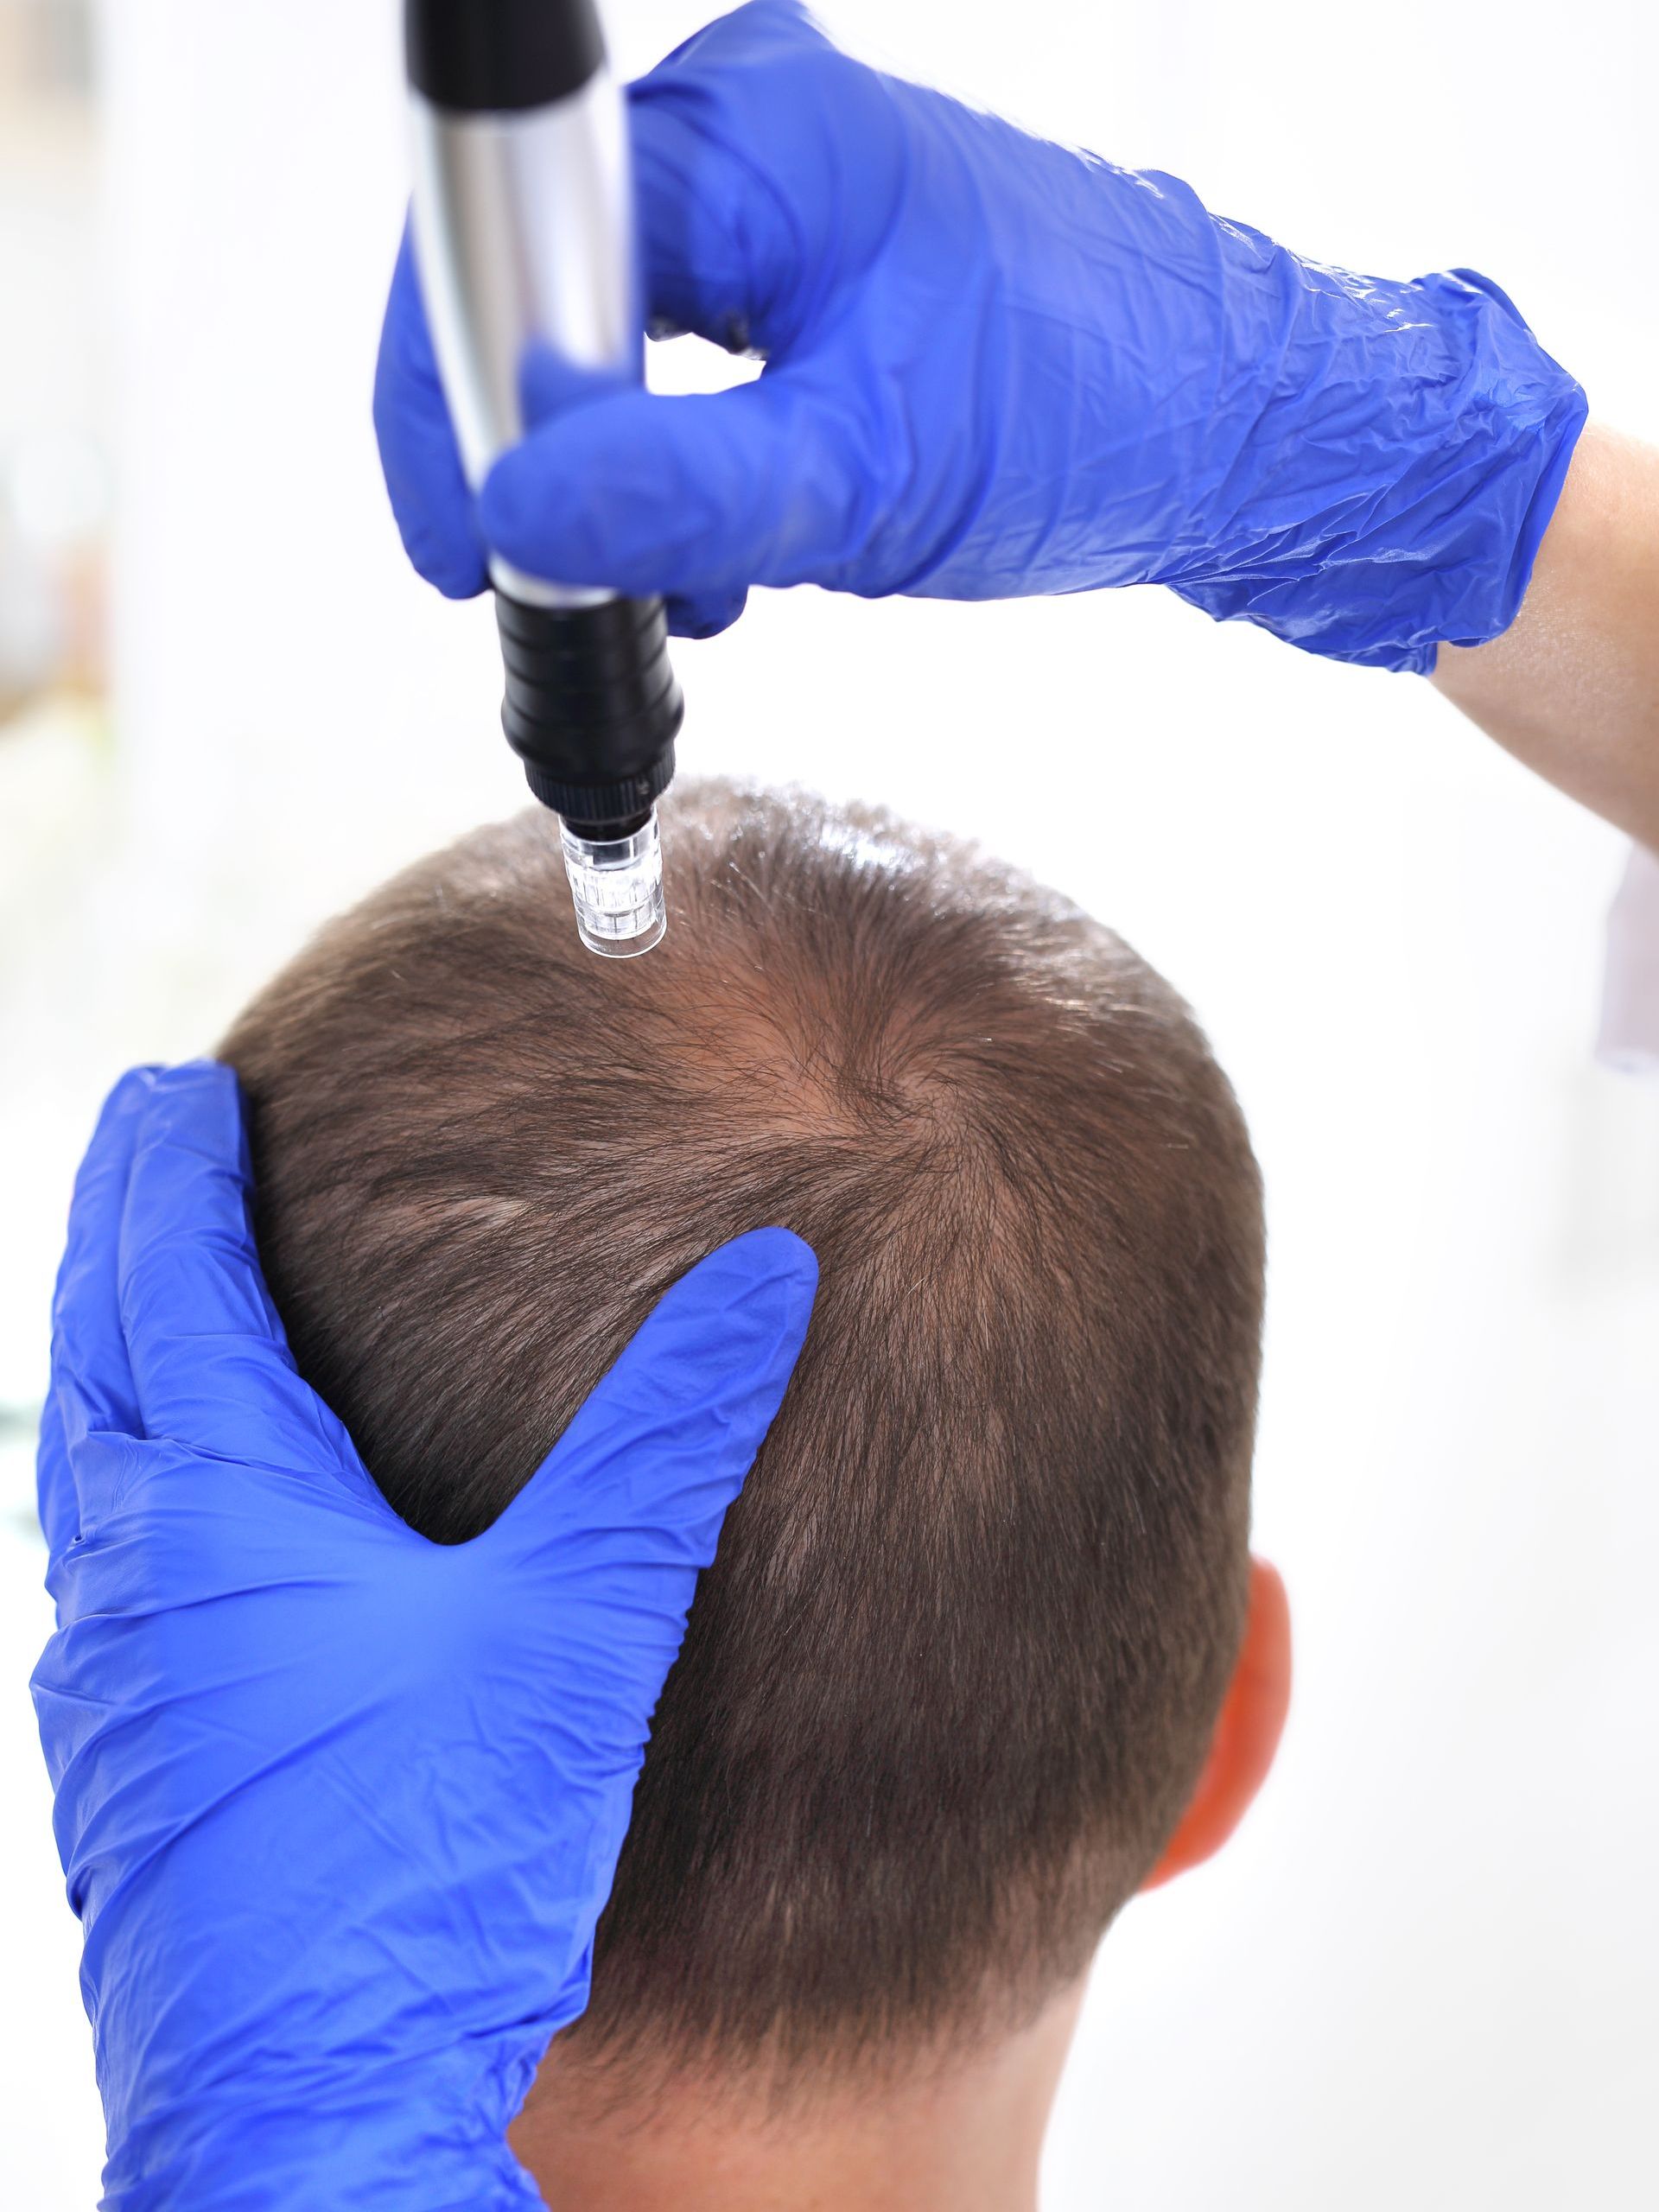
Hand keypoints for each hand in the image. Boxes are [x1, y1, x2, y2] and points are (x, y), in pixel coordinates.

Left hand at [32, 1062, 815, 2210]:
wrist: (309, 2110)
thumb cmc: (427, 1858)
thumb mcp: (578, 1623)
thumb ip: (669, 1437)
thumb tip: (764, 1276)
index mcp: (218, 1507)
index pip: (168, 1279)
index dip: (170, 1171)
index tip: (176, 1091)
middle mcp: (130, 1579)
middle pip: (96, 1353)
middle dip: (112, 1233)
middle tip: (136, 1146)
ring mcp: (105, 1688)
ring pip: (87, 1472)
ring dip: (114, 1366)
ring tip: (149, 1314)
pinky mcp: (121, 1774)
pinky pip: (101, 1579)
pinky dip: (126, 1493)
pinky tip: (184, 1544)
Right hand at [374, 0, 1584, 669]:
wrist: (1245, 427)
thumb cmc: (1095, 421)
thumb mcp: (865, 480)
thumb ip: (674, 496)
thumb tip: (507, 511)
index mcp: (760, 134)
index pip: (524, 249)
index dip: (464, 409)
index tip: (463, 550)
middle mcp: (763, 122)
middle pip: (553, 283)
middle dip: (546, 450)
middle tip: (567, 583)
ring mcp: (793, 180)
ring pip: (618, 327)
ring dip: (617, 468)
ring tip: (678, 586)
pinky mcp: (824, 246)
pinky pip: (689, 341)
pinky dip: (681, 451)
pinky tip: (724, 548)